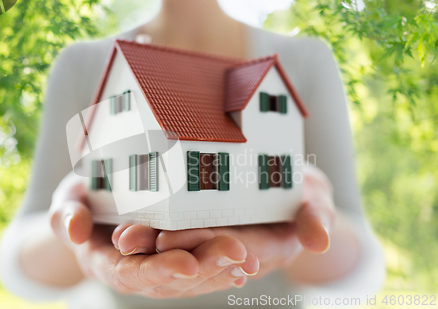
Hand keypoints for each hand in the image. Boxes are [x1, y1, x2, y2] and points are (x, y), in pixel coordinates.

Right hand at [49, 174, 258, 297]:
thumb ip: (66, 215)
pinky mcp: (174, 259)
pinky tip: (245, 265)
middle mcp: (136, 271)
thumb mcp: (66, 202)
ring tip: (247, 259)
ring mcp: (157, 267)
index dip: (160, 270)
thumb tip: (76, 231)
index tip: (188, 264)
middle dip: (204, 267)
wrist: (92, 207)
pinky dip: (222, 268)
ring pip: (190, 278)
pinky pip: (199, 269)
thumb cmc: (80, 200)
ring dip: (220, 270)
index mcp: (106, 262)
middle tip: (235, 253)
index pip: (133, 272)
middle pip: (170, 278)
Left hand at [114, 165, 335, 280]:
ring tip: (122, 236)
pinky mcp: (201, 229)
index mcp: (264, 248)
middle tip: (130, 238)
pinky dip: (152, 230)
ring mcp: (216, 242)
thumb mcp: (315, 198)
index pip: (228, 250)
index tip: (169, 238)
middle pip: (196, 253)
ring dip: (149, 245)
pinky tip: (125, 227)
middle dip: (161, 249)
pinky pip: (175, 233)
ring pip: (180, 249)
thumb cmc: (304, 191)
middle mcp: (235, 252)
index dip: (199, 246)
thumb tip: (319, 241)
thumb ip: (316, 216)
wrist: (290, 186)